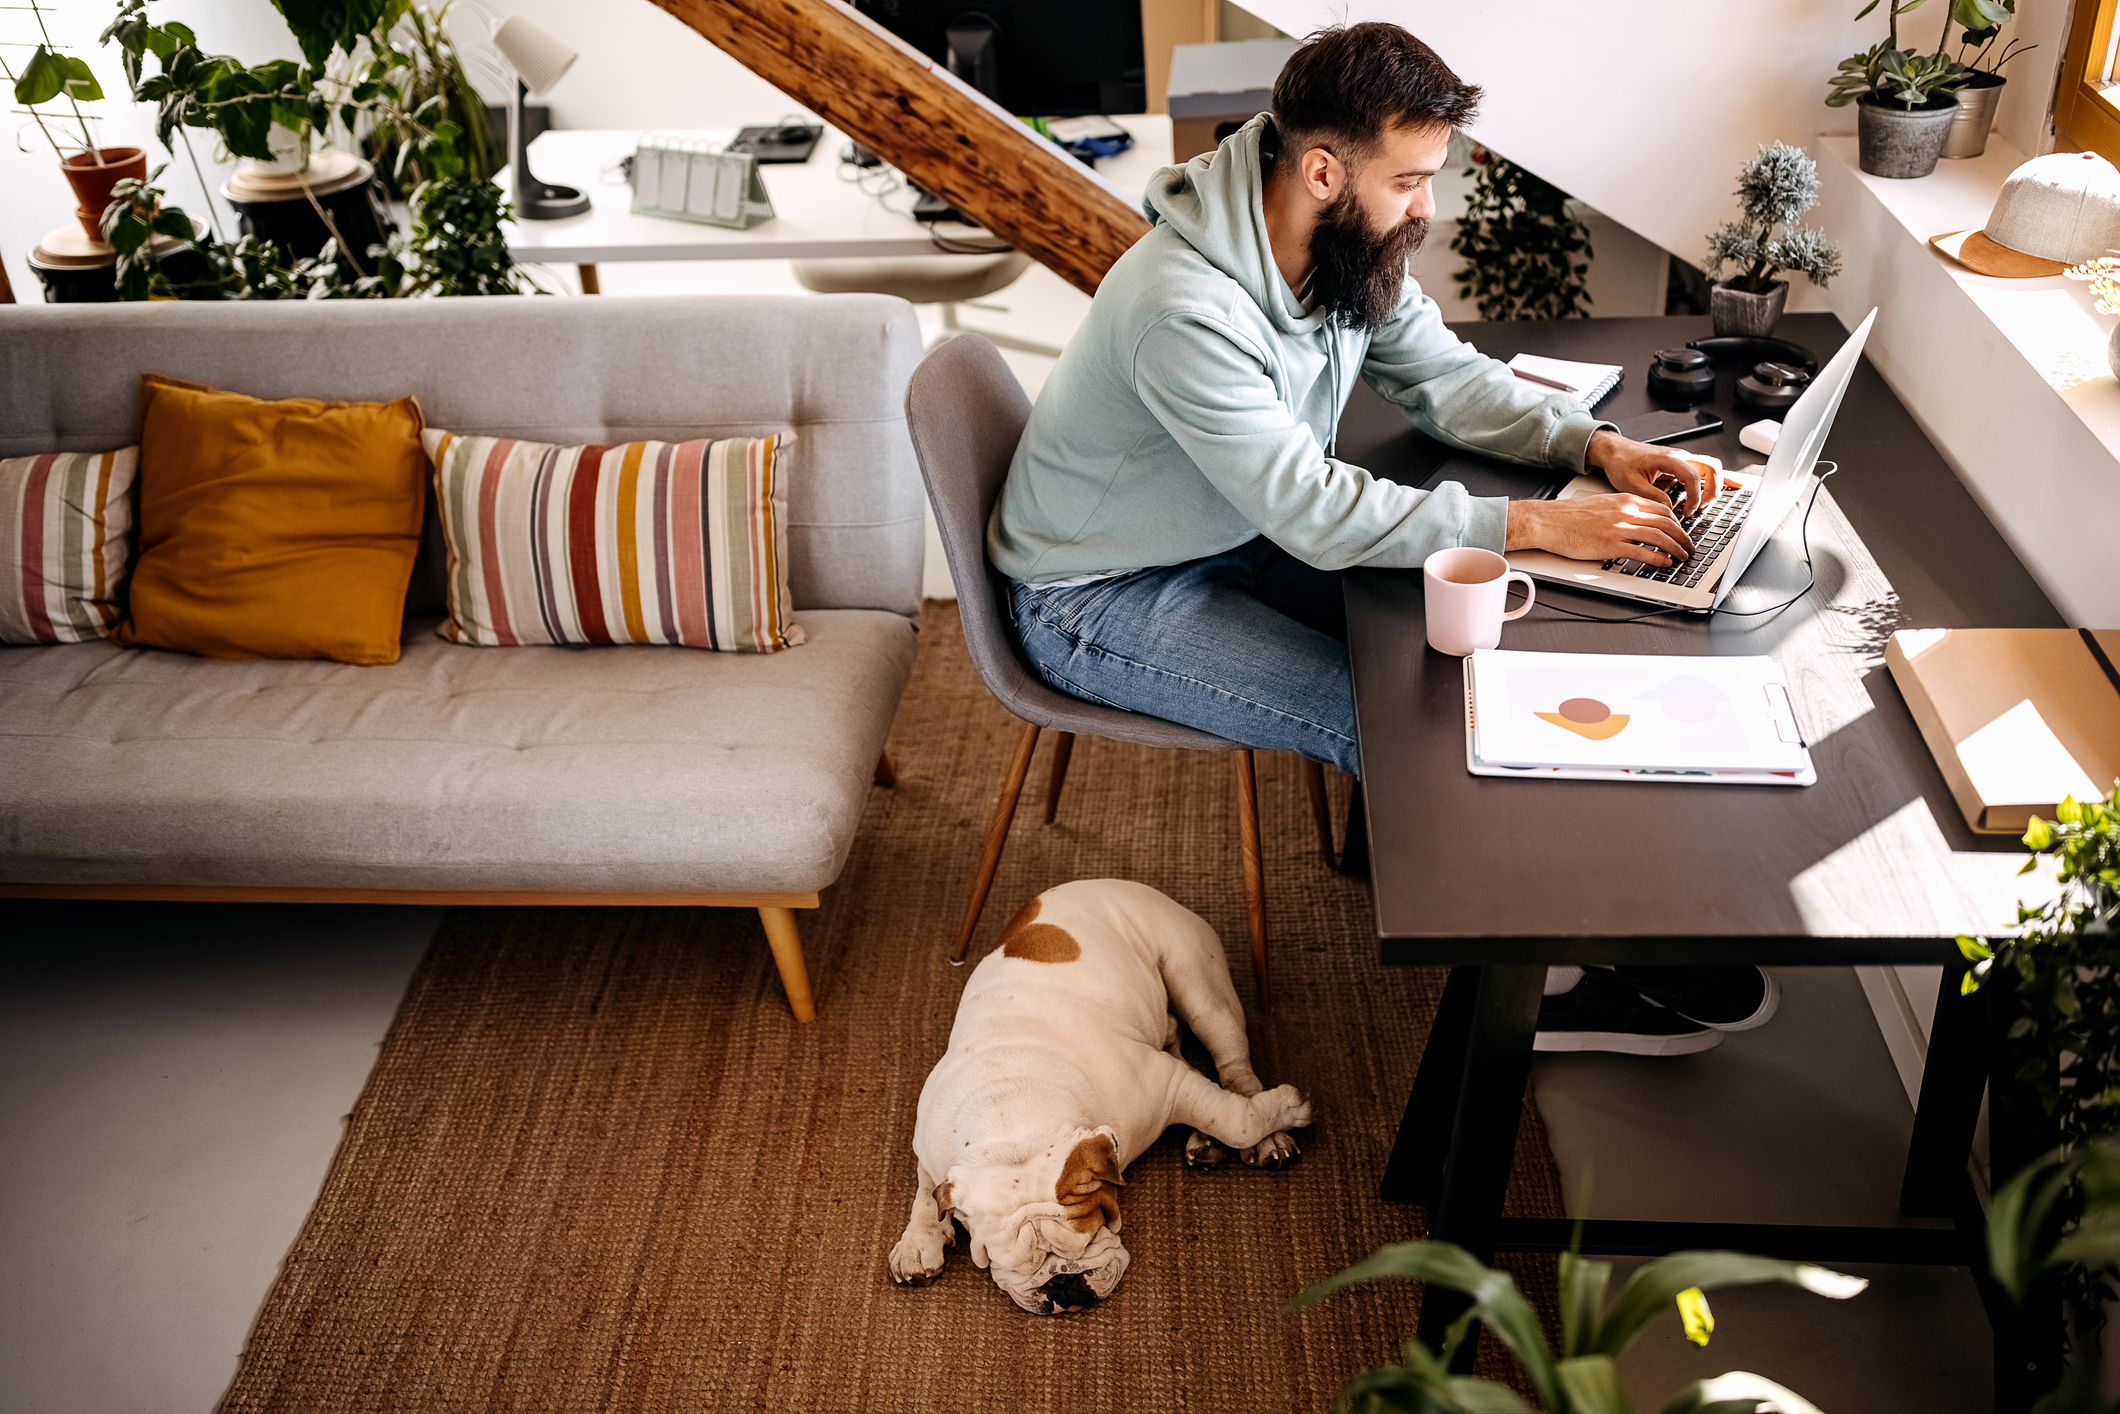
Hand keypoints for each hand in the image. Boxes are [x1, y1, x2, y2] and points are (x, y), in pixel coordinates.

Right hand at [1505, 492, 1694, 567]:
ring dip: (1676, 549)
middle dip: (1683, 537)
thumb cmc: (1569, 516)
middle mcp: (1626, 512)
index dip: (1678, 523)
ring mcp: (1620, 528)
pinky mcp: (1612, 545)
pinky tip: (1665, 563)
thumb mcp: (1602, 505)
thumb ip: (1621, 510)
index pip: (1663, 509)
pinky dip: (1658, 558)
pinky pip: (1643, 552)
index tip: (1681, 532)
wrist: (1550, 521)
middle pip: (1667, 523)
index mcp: (1625, 500)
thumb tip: (1636, 523)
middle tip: (1689, 547)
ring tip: (1682, 557)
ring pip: (1660, 537)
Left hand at [1586, 430, 1720, 516]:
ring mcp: (1682, 459)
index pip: (1693, 478)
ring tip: (1708, 502)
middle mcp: (1680, 456)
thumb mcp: (1632, 485)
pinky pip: (1704, 468)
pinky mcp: (1680, 464)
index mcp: (1669, 459)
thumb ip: (1652, 497)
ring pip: (1711, 467)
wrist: (1615, 451)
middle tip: (1702, 507)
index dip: (1694, 498)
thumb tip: (1669, 509)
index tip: (1687, 512)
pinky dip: (1717, 477)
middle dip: (1713, 489)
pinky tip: (1730, 484)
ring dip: (1715, 484)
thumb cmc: (1621, 462)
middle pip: (1711, 468)